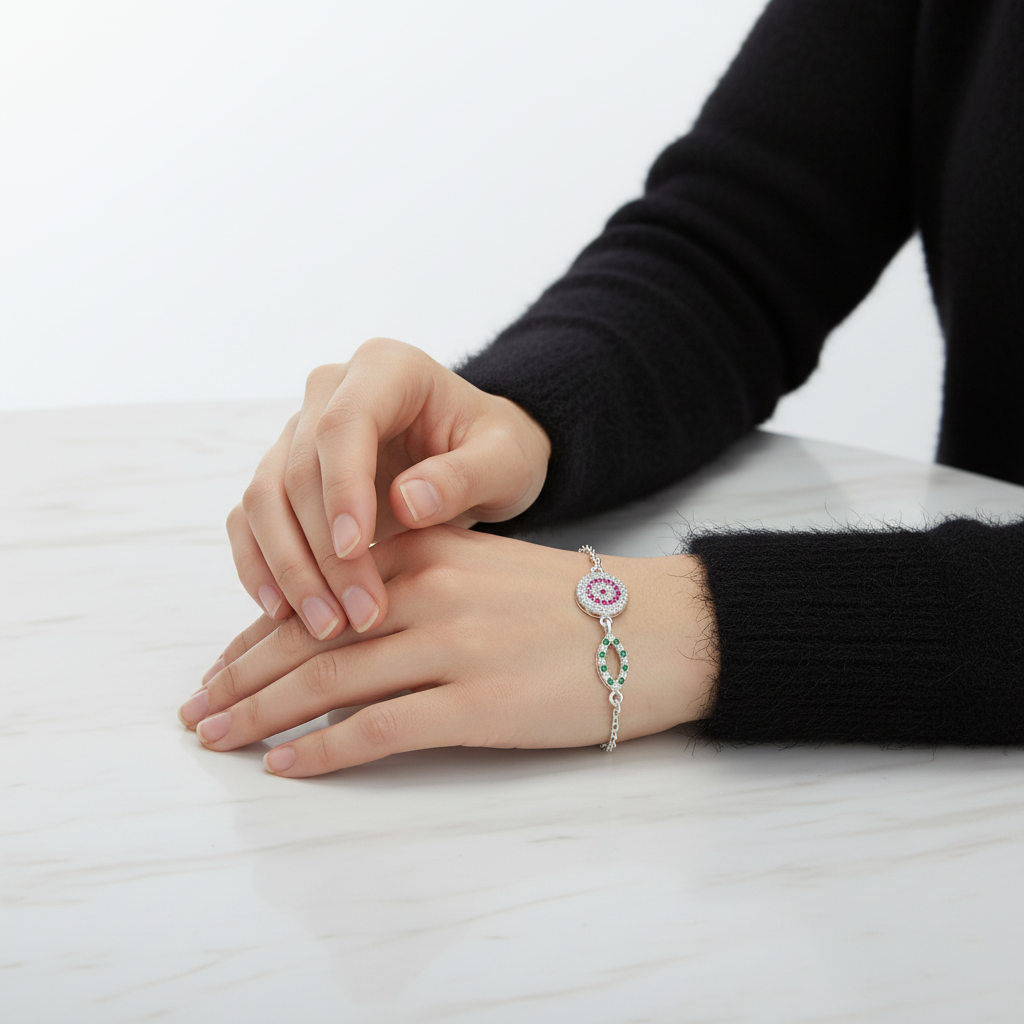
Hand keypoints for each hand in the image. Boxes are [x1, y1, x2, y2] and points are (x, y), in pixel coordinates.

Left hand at [180, 528, 718, 775]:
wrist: (653, 628)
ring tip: (217, 737)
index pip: (320, 593)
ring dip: (262, 715)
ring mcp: (452, 648)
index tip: (223, 663)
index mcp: (428, 551)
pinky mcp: (476, 704)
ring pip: (329, 682)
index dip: (259, 633)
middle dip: (241, 675)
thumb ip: (417, 578)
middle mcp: (430, 592)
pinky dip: (322, 751)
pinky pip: (378, 731)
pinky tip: (285, 765)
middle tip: (197, 707)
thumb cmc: (570, 602)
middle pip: (309, 638)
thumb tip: (347, 622)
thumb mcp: (485, 565)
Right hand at [225, 338, 550, 645]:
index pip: (343, 424)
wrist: (480, 459)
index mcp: (385, 369)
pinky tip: (285, 613)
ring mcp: (298, 434)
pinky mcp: (283, 476)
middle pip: (297, 470)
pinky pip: (251, 521)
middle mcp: (329, 393)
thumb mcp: (507, 461)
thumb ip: (465, 476)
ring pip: (263, 499)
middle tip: (357, 615)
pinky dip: (261, 566)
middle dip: (321, 551)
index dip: (341, 489)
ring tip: (327, 625)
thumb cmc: (497, 451)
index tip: (356, 551)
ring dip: (288, 568)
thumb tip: (408, 503)